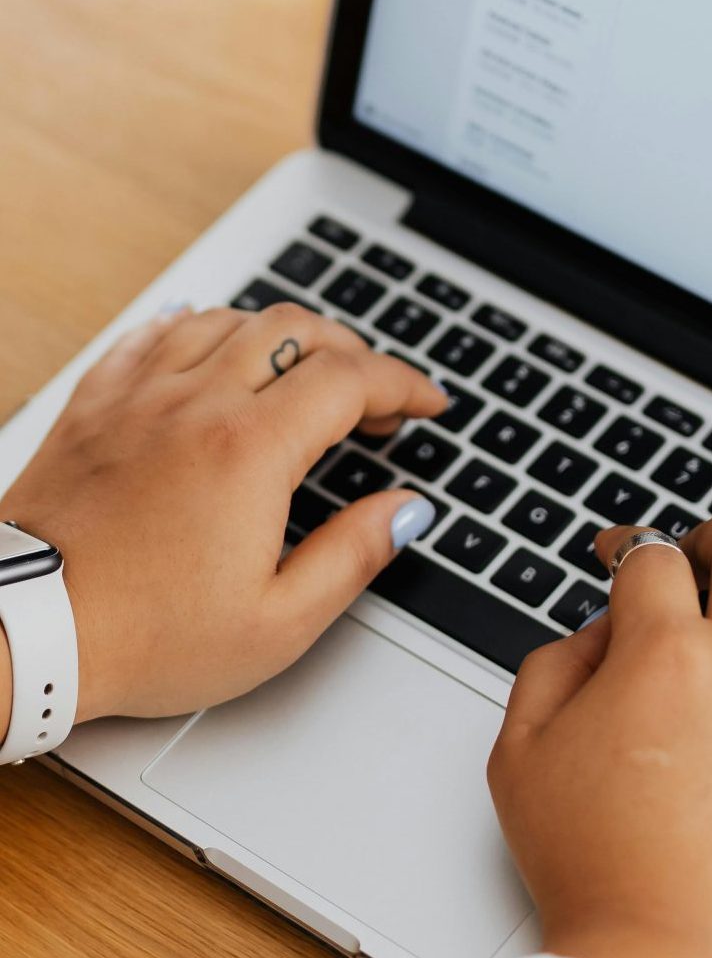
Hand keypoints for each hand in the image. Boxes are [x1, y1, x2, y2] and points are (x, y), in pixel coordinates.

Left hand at [0, 303, 446, 728]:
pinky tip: (209, 347)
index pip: (351, 380)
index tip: (426, 404)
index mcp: (250, 451)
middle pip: (295, 330)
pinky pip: (153, 333)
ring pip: (226, 319)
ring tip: (303, 373)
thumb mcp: (278, 622)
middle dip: (352, 352)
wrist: (26, 631)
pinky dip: (198, 329)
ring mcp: (139, 396)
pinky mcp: (94, 404)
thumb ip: (353, 556)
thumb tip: (404, 511)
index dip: (404, 385)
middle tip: (374, 398)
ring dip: (281, 336)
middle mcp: (195, 404)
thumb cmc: (145, 638)